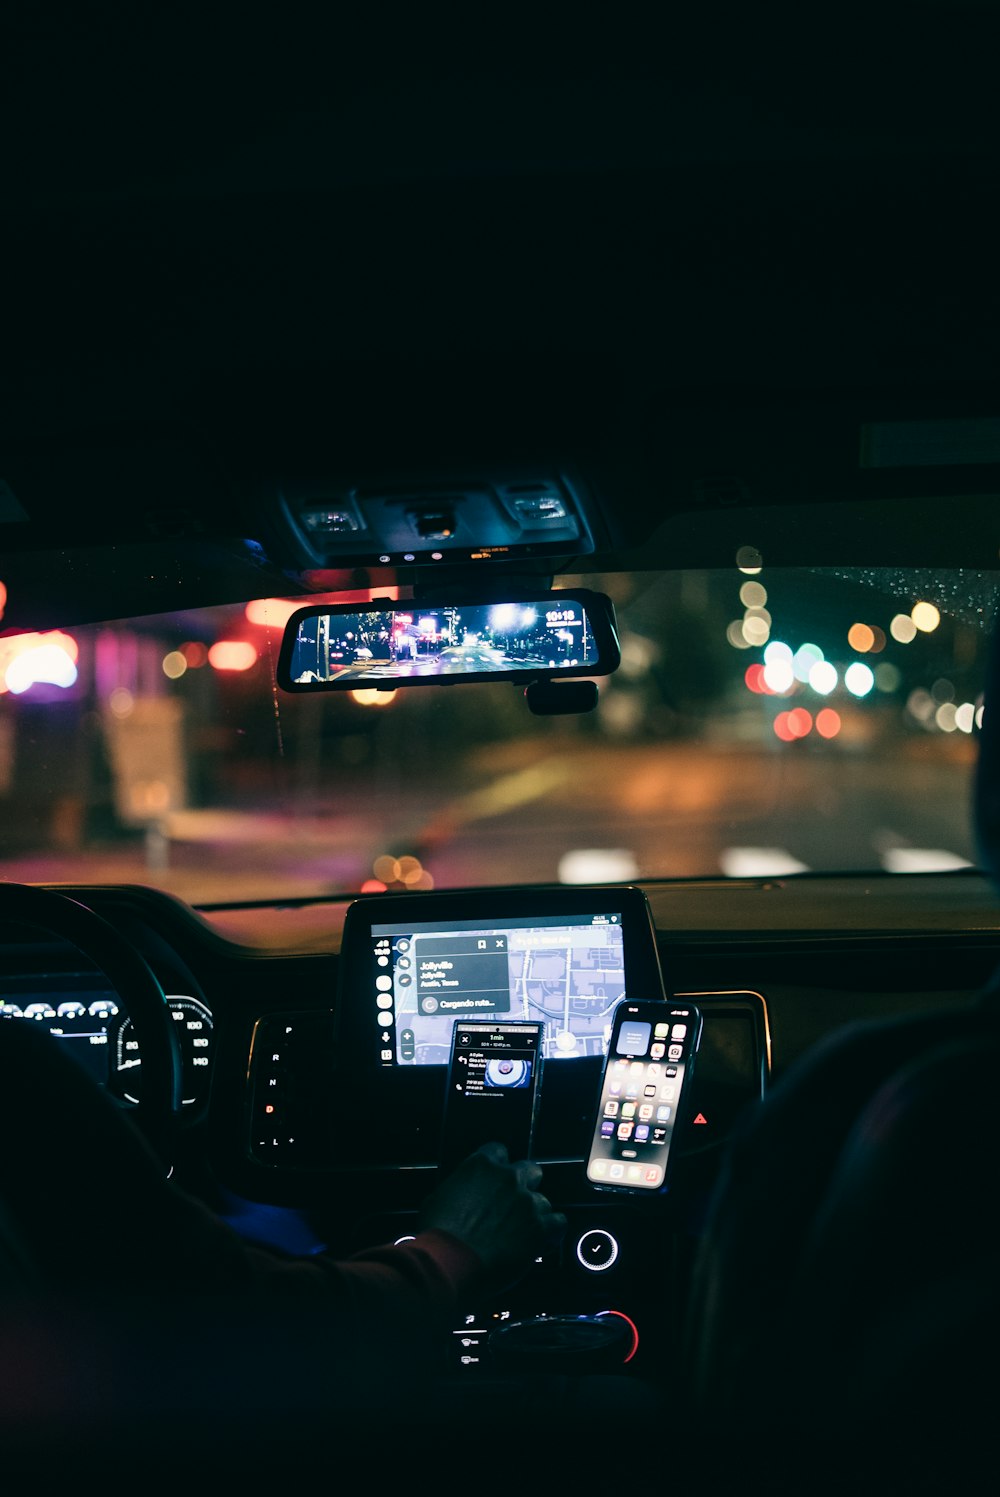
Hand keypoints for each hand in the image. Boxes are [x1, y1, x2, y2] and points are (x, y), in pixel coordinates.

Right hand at [418, 1141, 567, 1291]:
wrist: (451, 1261)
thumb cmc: (439, 1234)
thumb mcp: (437, 1199)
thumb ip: (459, 1189)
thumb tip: (460, 1196)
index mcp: (481, 1165)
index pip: (498, 1151)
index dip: (498, 1168)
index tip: (495, 1181)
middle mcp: (508, 1178)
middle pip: (530, 1170)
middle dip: (524, 1186)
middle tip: (513, 1206)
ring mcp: (527, 1202)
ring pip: (543, 1201)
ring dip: (534, 1215)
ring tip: (520, 1234)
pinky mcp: (540, 1227)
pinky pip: (558, 1223)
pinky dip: (552, 1233)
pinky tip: (541, 1242)